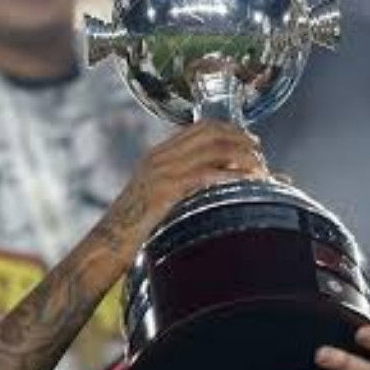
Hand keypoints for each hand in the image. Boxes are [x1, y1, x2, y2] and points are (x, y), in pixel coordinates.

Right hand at [120, 122, 267, 229]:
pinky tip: (246, 182)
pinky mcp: (166, 189)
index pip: (201, 127)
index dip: (231, 129)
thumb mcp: (157, 196)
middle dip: (242, 139)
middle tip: (260, 155)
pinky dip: (232, 174)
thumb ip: (182, 185)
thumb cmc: (135, 227)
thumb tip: (215, 185)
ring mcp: (163, 170)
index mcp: (159, 154)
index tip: (251, 141)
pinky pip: (207, 173)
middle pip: (212, 131)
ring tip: (260, 170)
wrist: (109, 242)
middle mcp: (161, 156)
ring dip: (243, 156)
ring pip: (214, 148)